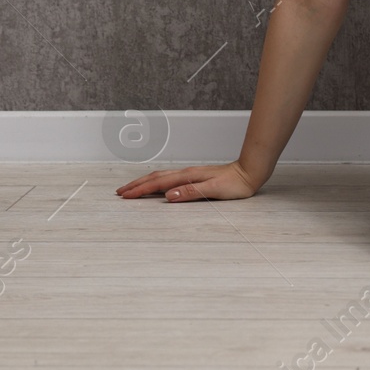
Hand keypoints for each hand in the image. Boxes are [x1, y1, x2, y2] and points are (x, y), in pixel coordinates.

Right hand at [115, 160, 261, 201]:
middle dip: (136, 185)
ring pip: (160, 178)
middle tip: (120, 192)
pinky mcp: (194, 178)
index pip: (158, 183)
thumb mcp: (214, 190)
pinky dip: (156, 183)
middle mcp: (186, 174)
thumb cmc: (235, 183)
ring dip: (144, 183)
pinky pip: (168, 180)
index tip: (125, 195)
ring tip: (132, 189)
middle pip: (155, 178)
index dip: (140, 190)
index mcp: (187, 177)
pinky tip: (156, 187)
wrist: (249, 173)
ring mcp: (189, 175)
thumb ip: (191, 192)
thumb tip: (169, 196)